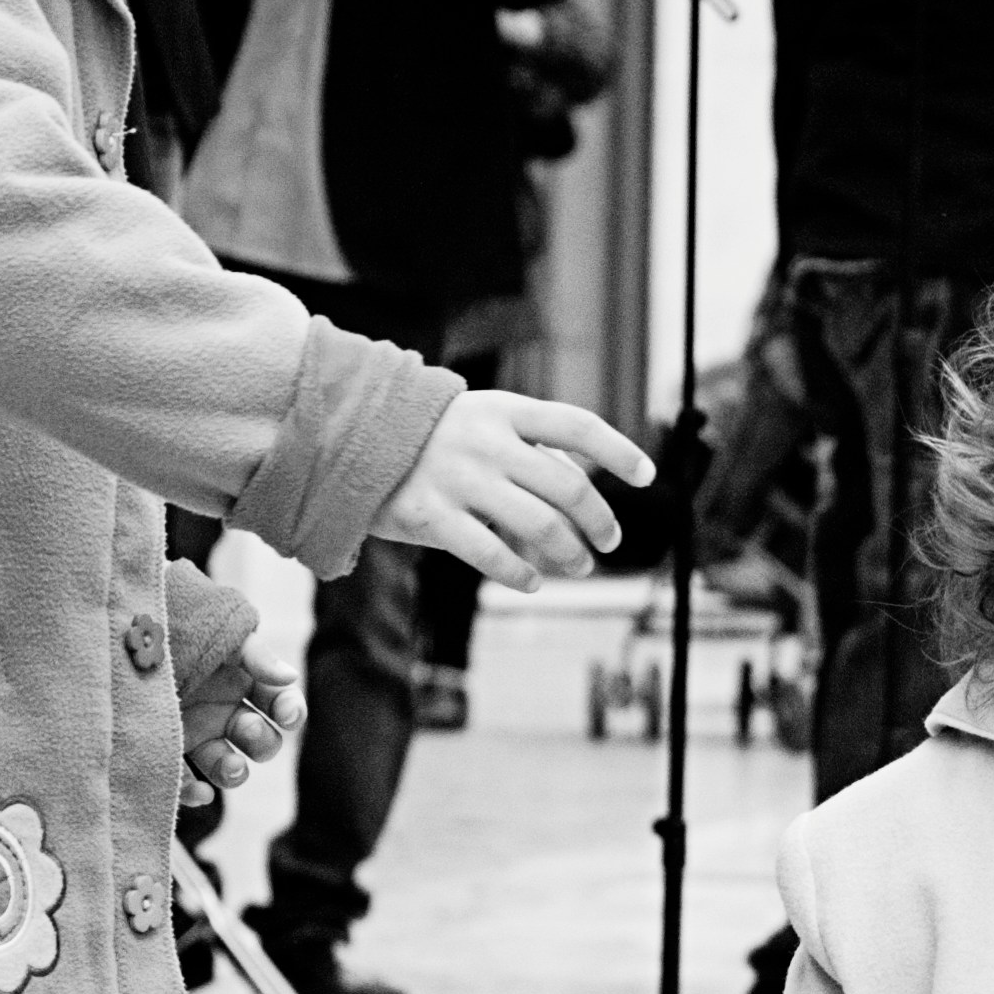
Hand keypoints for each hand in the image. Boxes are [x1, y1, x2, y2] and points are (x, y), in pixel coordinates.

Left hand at [181, 623, 297, 805]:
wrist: (112, 631)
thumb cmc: (169, 624)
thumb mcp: (216, 631)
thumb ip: (255, 654)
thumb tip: (291, 677)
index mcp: (241, 681)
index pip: (278, 702)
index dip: (289, 710)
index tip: (286, 715)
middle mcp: (222, 711)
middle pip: (260, 740)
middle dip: (261, 741)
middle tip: (246, 729)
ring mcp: (194, 734)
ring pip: (228, 766)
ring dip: (235, 771)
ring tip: (230, 767)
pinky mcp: (165, 751)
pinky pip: (185, 781)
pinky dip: (194, 792)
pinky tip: (201, 793)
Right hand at [373, 389, 652, 589]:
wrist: (346, 436)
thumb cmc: (434, 435)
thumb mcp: (483, 420)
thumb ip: (533, 446)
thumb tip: (587, 492)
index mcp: (505, 412)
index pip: (578, 426)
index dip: (619, 450)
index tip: (647, 476)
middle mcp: (487, 443)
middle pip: (569, 486)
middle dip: (600, 520)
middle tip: (609, 541)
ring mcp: (458, 479)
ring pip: (540, 525)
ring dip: (570, 553)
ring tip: (579, 565)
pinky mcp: (430, 516)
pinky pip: (491, 554)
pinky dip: (521, 574)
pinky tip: (532, 582)